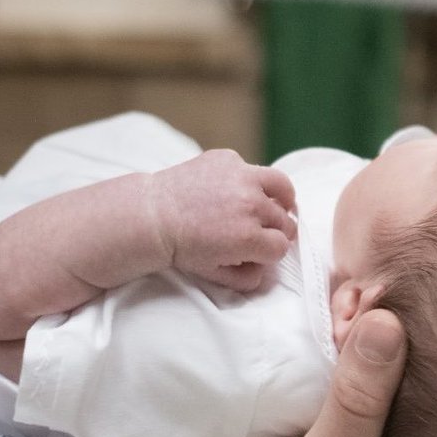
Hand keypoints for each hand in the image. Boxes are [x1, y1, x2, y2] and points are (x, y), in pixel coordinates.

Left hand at [150, 150, 296, 291]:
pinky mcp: (229, 159)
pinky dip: (248, 180)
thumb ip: (247, 278)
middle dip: (275, 230)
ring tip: (274, 204)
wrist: (152, 216)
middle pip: (284, 221)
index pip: (282, 247)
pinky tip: (234, 189)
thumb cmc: (182, 247)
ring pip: (282, 187)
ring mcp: (241, 177)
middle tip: (262, 232)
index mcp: (249, 238)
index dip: (272, 252)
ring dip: (280, 200)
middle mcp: (251, 205)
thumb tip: (266, 269)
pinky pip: (252, 169)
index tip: (261, 251)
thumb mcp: (215, 274)